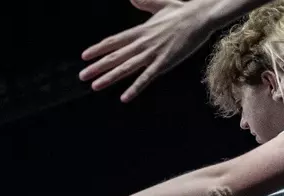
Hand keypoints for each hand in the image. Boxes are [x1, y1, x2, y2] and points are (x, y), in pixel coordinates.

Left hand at [79, 0, 217, 102]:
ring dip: (110, 77)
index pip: (114, 41)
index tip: (84, 56)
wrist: (201, 16)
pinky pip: (147, 77)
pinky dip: (135, 88)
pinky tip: (124, 98)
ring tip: (94, 86)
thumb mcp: (161, 4)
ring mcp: (153, 53)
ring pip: (126, 67)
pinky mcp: (164, 62)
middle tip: (82, 76)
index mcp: (141, 30)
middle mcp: (143, 42)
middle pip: (115, 56)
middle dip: (97, 66)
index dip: (98, 49)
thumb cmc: (183, 10)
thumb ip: (145, 2)